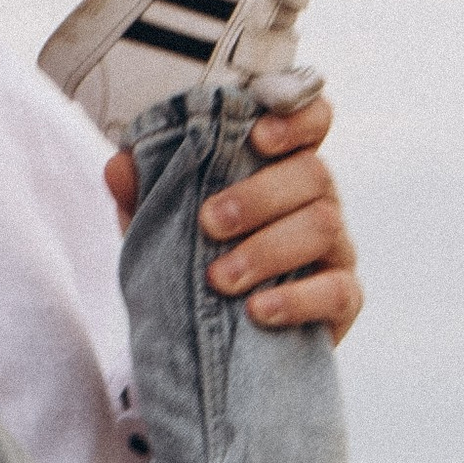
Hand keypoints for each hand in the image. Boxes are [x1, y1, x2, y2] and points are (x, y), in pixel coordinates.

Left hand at [103, 87, 362, 341]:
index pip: (312, 119)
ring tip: (220, 278)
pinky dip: (296, 299)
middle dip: (258, 195)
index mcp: (283, 168)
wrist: (220, 345)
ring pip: (324, 226)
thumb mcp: (165, 229)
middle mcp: (319, 200)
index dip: (297, 117)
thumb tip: (119, 166)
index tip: (258, 134)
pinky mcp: (344, 299)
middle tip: (209, 223)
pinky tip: (258, 311)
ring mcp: (337, 249)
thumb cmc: (203, 267)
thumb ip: (146, 197)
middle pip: (314, 173)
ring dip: (267, 248)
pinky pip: (337, 291)